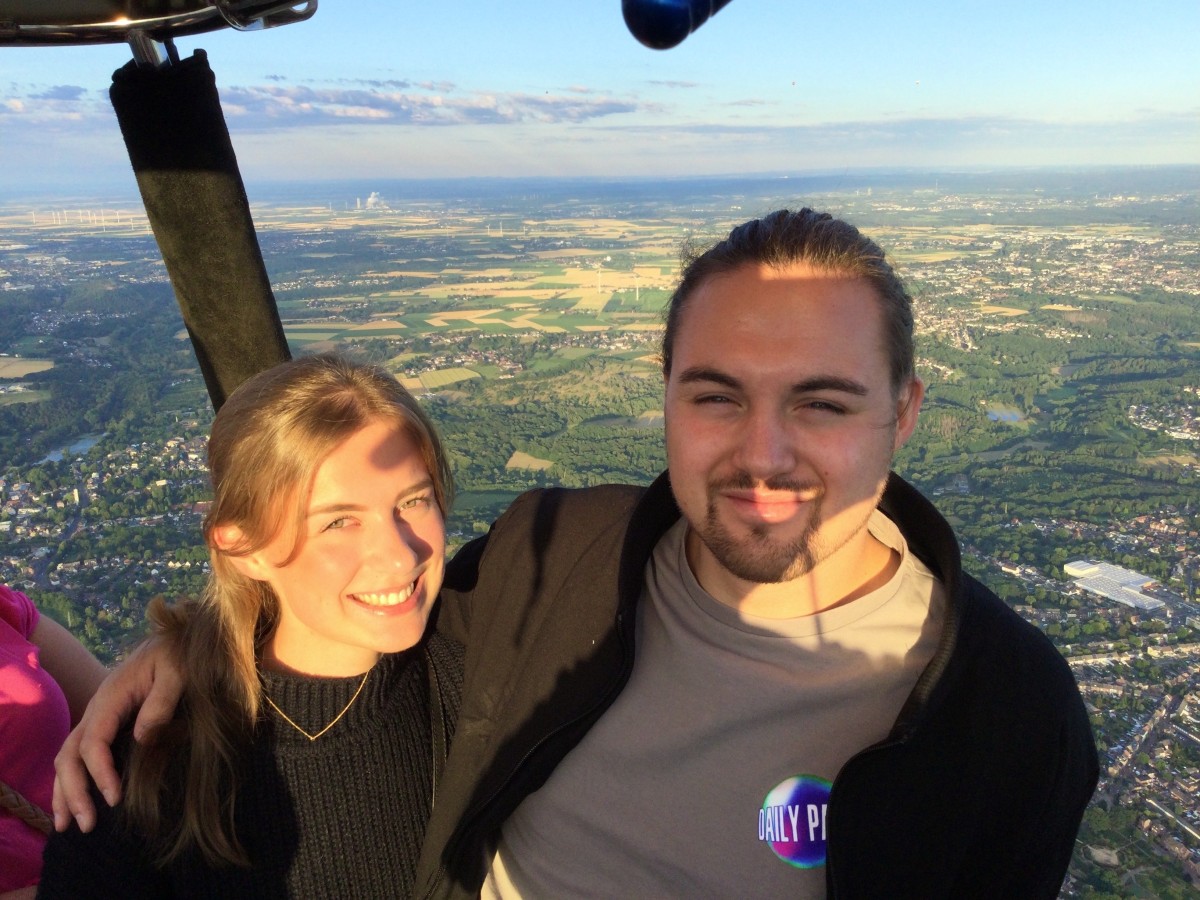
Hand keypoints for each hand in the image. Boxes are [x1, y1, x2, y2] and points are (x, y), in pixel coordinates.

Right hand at [52, 637, 183, 831]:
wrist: (172, 640)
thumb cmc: (177, 655)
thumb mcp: (177, 672)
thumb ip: (161, 702)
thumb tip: (142, 738)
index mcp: (111, 697)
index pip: (94, 742)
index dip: (100, 772)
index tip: (115, 798)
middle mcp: (96, 709)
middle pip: (70, 754)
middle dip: (73, 791)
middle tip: (85, 824)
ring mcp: (97, 717)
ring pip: (68, 757)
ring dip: (65, 791)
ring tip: (67, 826)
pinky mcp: (105, 723)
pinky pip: (79, 754)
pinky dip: (72, 779)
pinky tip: (75, 802)